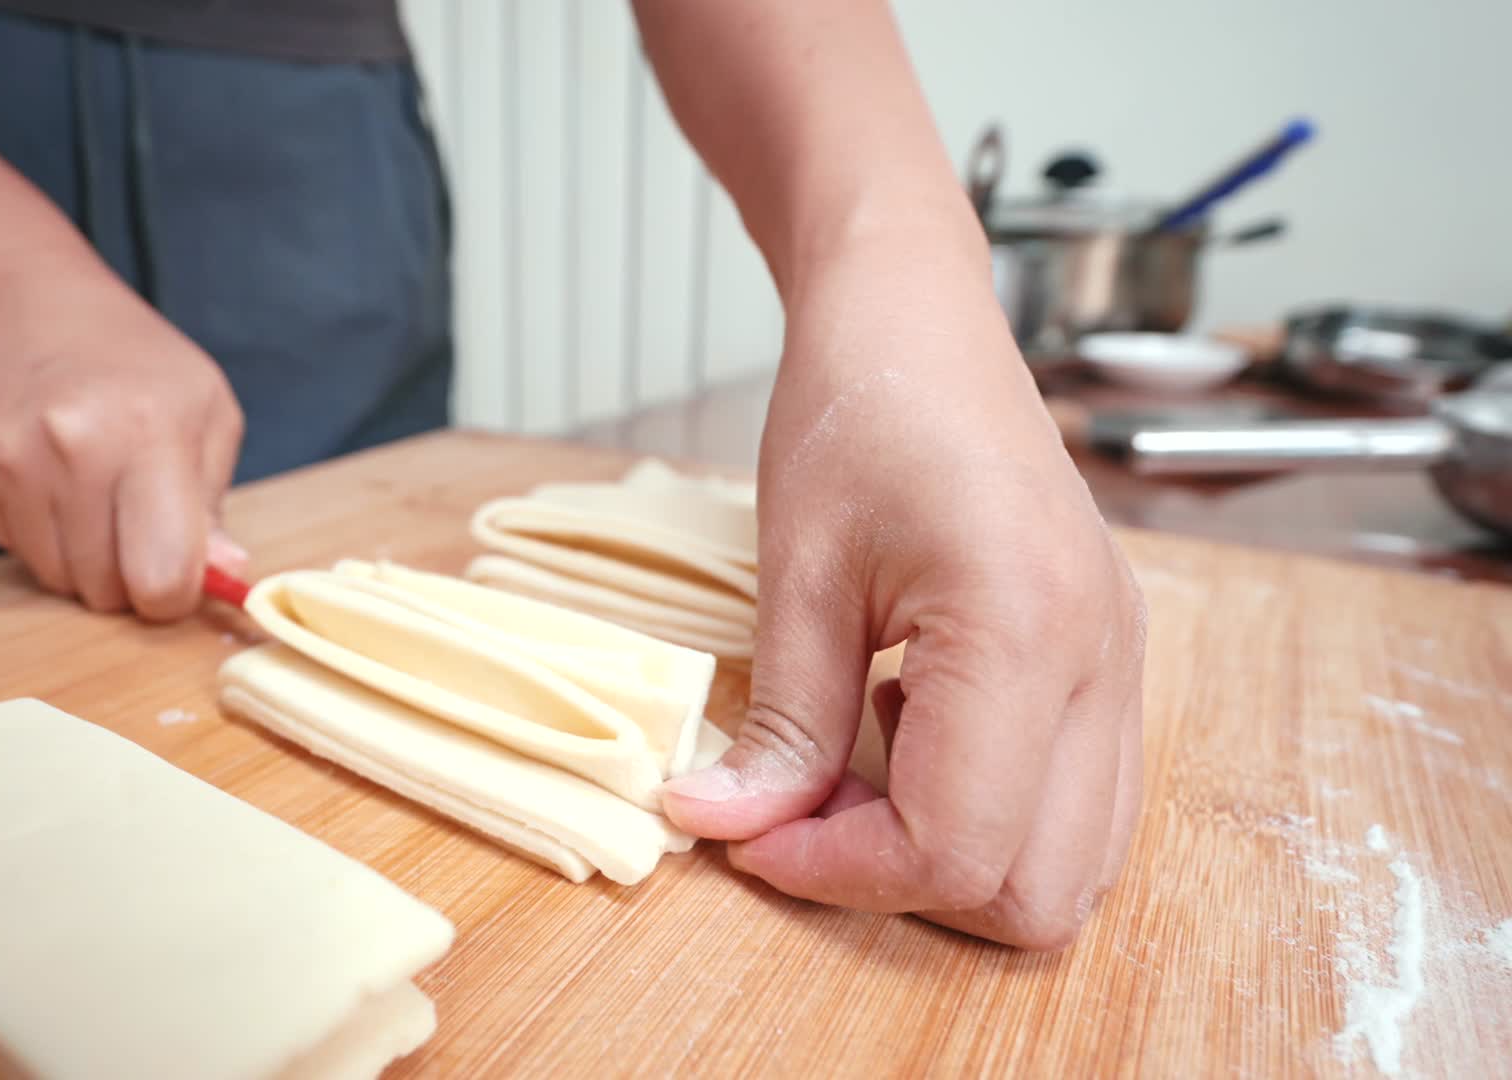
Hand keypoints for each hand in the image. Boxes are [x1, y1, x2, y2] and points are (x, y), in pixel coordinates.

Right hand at [0, 261, 245, 619]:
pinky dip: (36, 530)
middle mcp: (70, 446)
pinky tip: (46, 475)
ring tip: (89, 488)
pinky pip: (12, 551)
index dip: (175, 593)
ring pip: (56, 579)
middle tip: (132, 518)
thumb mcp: (205, 411)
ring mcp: (6, 460)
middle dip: (128, 574)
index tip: (178, 573)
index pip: (162, 575)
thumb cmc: (135, 363)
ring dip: (81, 556)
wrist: (27, 303)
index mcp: (148, 431)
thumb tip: (224, 572)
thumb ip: (213, 503)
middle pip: (106, 589)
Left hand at [661, 252, 1145, 948]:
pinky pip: (1078, 804)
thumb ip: (779, 722)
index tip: (752, 835)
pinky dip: (991, 811)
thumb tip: (724, 826)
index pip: (955, 847)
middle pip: (1037, 893)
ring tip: (858, 768)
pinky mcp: (1114, 662)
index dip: (838, 871)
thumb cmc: (859, 412)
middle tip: (803, 814)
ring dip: (954, 858)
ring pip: (1074, 866)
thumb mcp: (797, 573)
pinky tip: (913, 730)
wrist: (922, 320)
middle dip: (906, 884)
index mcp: (1025, 631)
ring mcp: (1124, 665)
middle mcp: (1104, 664)